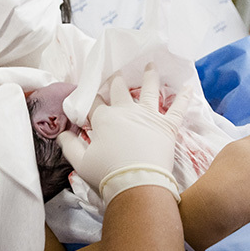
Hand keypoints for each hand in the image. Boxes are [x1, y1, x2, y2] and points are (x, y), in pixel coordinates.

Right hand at [57, 66, 188, 204]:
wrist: (137, 185)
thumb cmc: (107, 174)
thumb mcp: (80, 162)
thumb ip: (69, 145)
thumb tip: (61, 134)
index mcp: (104, 118)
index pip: (93, 102)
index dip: (89, 99)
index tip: (88, 97)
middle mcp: (126, 111)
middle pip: (119, 89)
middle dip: (116, 80)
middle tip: (116, 73)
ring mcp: (148, 116)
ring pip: (149, 90)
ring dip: (149, 76)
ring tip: (151, 65)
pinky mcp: (167, 125)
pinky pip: (178, 108)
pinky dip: (184, 97)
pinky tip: (188, 86)